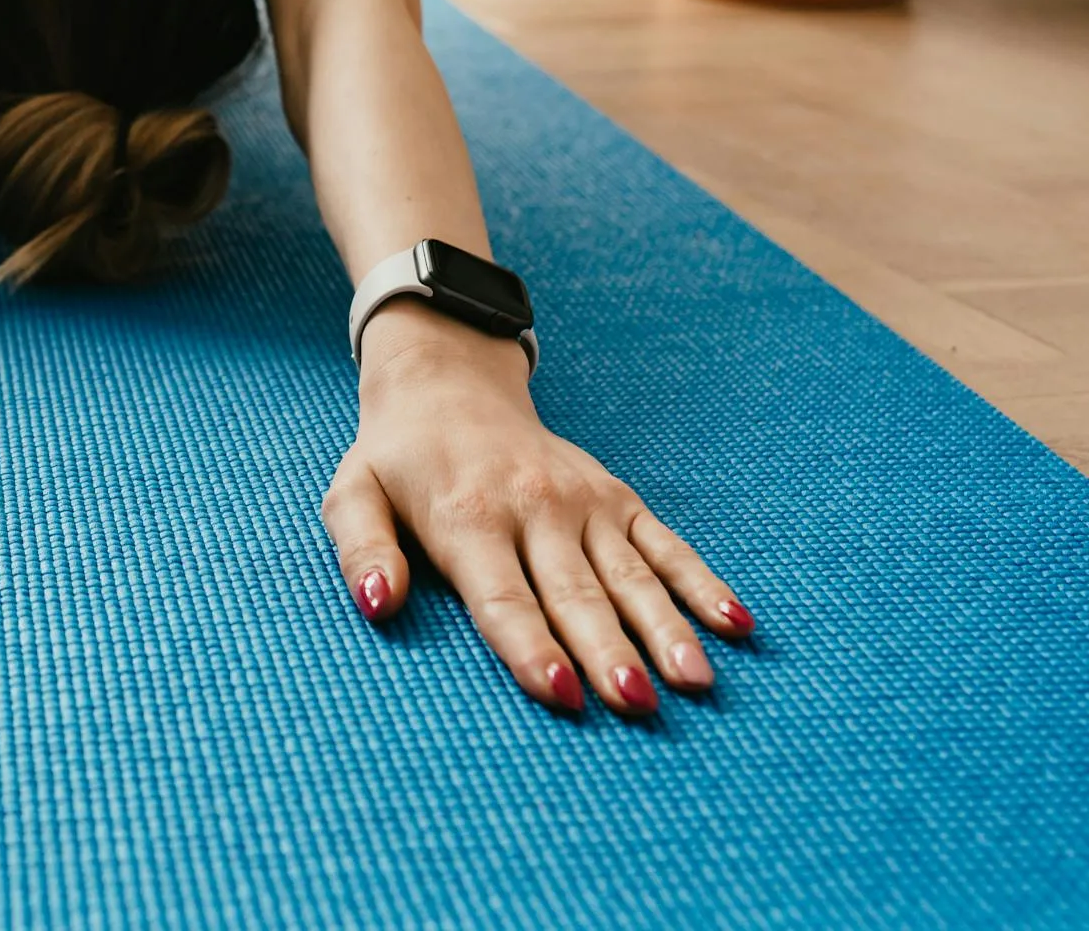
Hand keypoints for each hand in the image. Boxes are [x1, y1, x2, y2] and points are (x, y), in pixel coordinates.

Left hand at [320, 302, 753, 716]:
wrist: (449, 384)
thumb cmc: (397, 459)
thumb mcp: (353, 494)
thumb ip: (363, 550)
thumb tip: (378, 607)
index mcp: (467, 516)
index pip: (503, 596)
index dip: (530, 647)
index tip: (561, 693)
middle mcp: (534, 508)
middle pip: (575, 593)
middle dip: (607, 651)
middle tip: (637, 704)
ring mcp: (583, 501)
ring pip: (630, 575)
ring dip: (664, 628)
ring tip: (695, 682)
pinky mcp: (616, 497)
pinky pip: (664, 543)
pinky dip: (701, 582)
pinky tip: (735, 624)